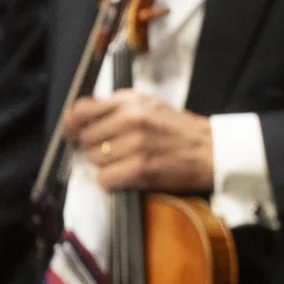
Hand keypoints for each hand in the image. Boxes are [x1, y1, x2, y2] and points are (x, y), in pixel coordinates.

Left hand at [62, 89, 213, 192]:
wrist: (212, 151)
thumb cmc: (179, 131)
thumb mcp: (150, 106)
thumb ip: (118, 107)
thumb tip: (81, 118)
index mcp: (132, 102)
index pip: (82, 109)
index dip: (71, 124)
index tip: (72, 133)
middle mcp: (132, 119)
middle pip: (86, 139)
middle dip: (96, 147)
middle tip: (116, 151)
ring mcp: (136, 144)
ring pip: (94, 161)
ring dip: (106, 166)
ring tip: (127, 162)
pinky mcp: (140, 168)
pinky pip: (105, 179)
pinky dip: (112, 182)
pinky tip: (128, 176)